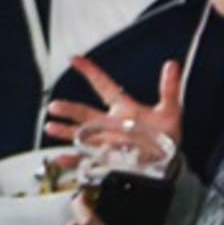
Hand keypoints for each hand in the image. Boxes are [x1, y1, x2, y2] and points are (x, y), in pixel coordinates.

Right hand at [41, 55, 184, 150]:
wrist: (166, 165)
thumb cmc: (165, 136)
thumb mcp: (170, 111)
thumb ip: (169, 88)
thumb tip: (172, 65)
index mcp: (123, 109)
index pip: (103, 86)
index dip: (90, 72)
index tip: (75, 59)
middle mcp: (109, 124)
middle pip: (86, 113)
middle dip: (70, 109)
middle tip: (55, 106)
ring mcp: (105, 142)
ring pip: (81, 134)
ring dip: (66, 131)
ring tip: (51, 127)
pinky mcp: (104, 160)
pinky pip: (85, 159)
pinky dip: (72, 159)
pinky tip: (60, 157)